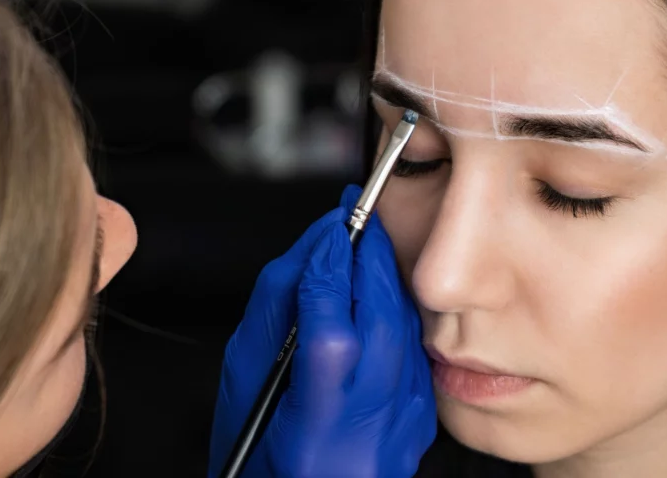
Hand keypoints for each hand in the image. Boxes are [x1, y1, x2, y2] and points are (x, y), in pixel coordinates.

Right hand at [208, 185, 436, 477]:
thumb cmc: (262, 455)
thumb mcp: (244, 385)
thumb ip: (272, 315)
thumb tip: (304, 256)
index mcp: (319, 411)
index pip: (329, 314)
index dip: (331, 259)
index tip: (331, 222)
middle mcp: (371, 416)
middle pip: (380, 310)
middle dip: (369, 252)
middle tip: (356, 214)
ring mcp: (405, 419)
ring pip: (403, 324)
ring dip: (385, 276)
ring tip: (365, 245)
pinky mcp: (422, 418)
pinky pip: (413, 348)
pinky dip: (395, 311)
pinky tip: (379, 295)